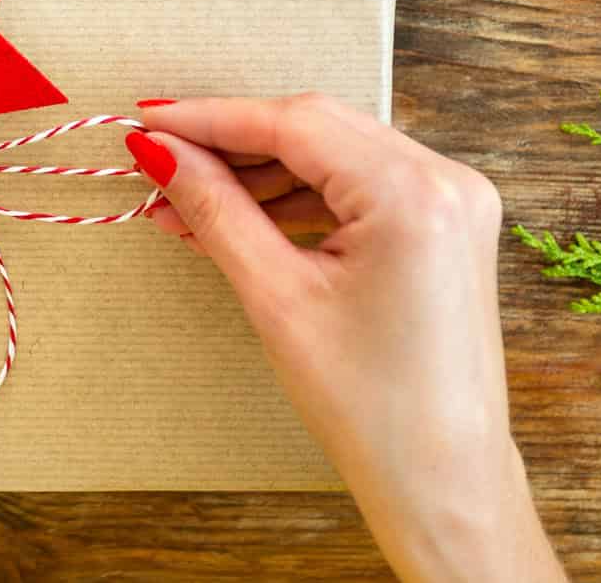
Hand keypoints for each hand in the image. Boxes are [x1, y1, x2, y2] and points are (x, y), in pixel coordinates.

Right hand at [128, 97, 562, 582]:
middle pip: (317, 129)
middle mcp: (446, 181)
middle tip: (158, 159)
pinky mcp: (447, 227)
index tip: (147, 121)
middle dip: (232, 143)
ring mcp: (454, 202)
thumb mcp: (278, 299)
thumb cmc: (371, 406)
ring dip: (260, 173)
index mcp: (415, 194)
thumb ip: (216, 210)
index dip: (211, 118)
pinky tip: (240, 217)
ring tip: (185, 200)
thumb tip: (159, 153)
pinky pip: (361, 187)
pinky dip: (300, 198)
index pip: (295, 124)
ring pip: (336, 155)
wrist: (445, 483)